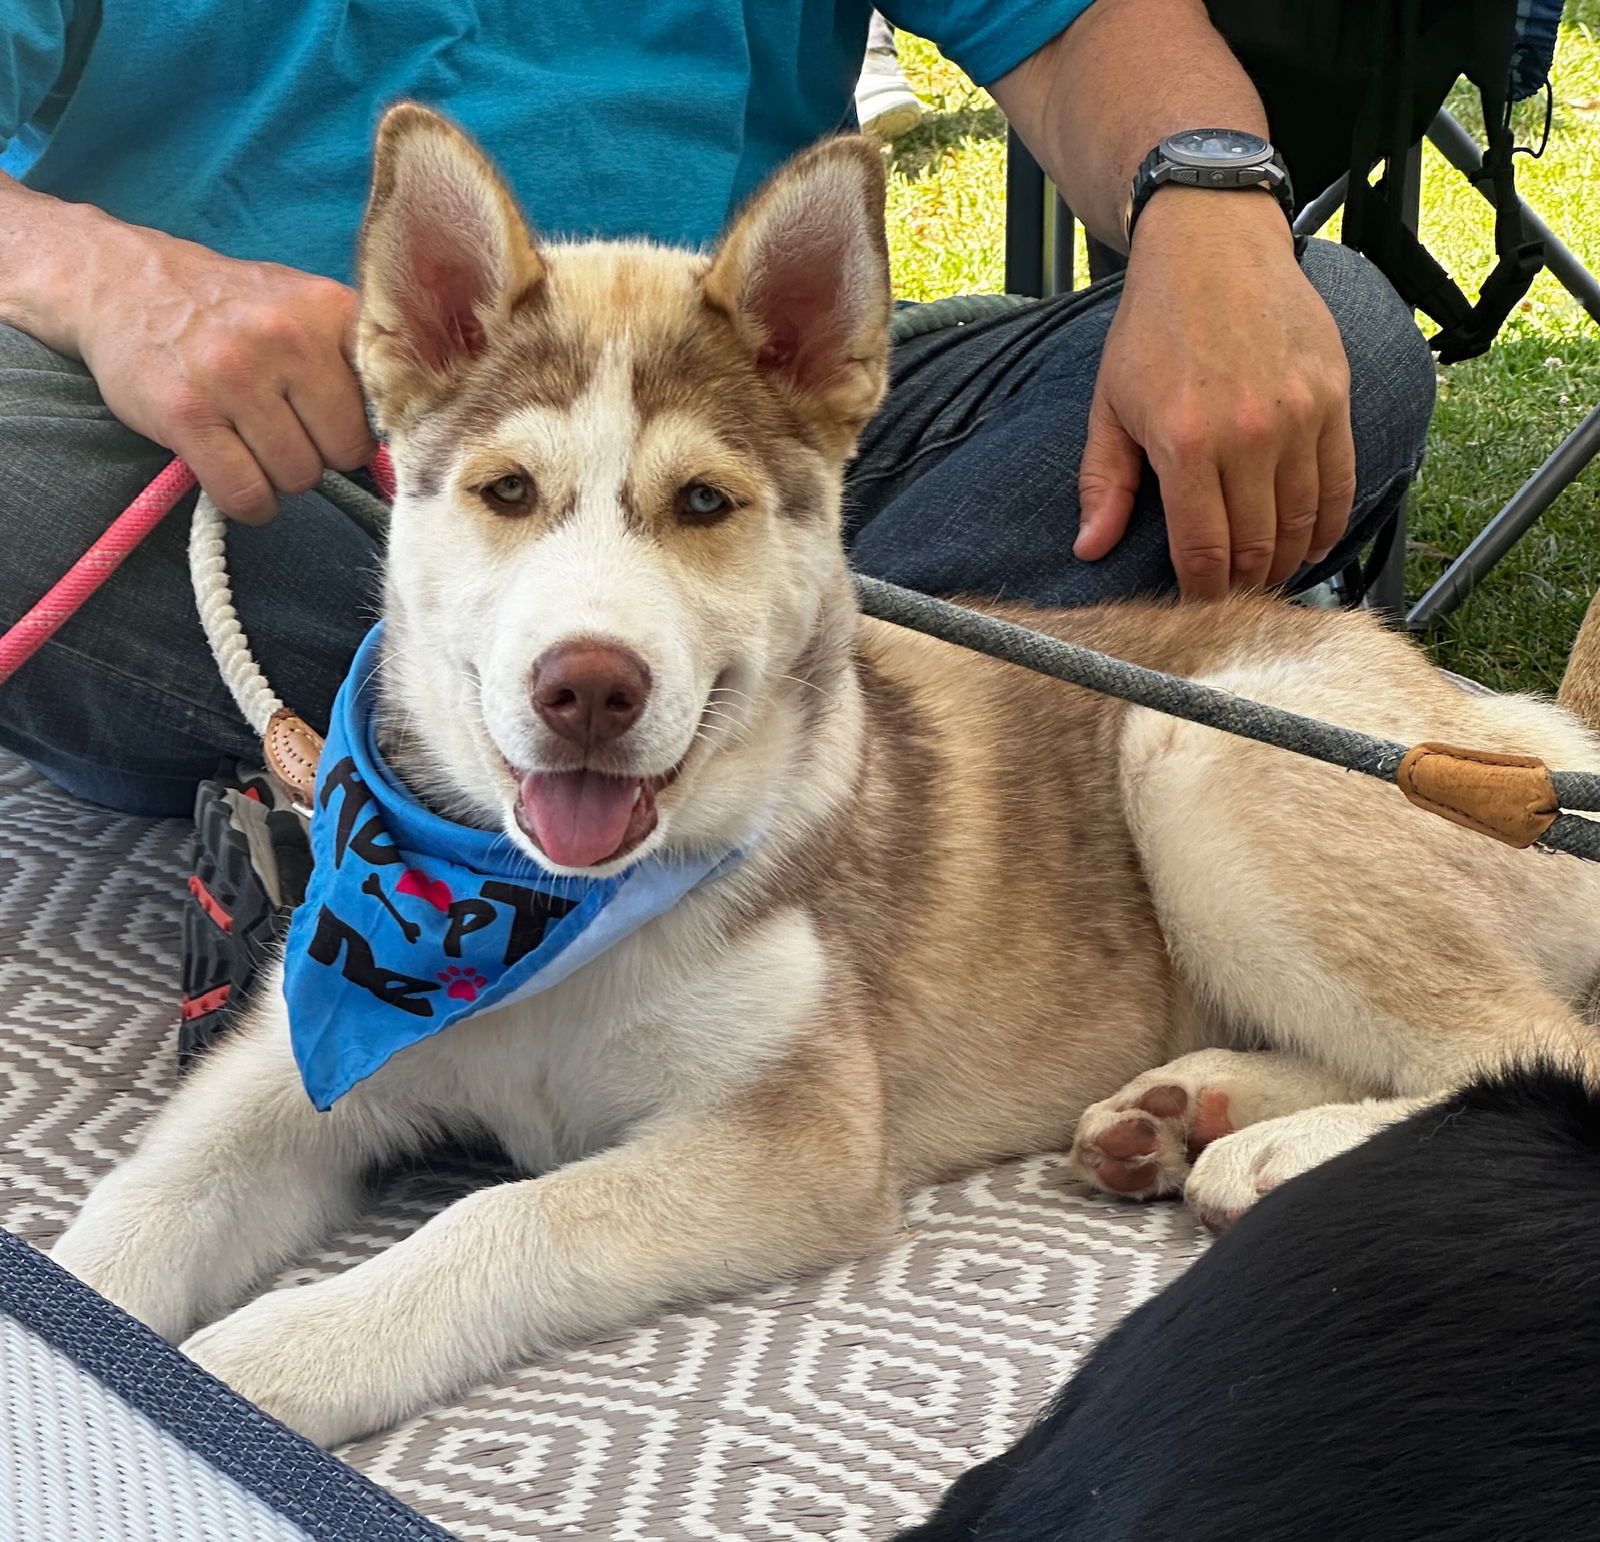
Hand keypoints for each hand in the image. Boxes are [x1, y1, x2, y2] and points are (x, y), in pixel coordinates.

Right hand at [69, 218, 374, 522]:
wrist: (128, 285)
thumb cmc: (235, 311)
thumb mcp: (307, 308)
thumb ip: (357, 361)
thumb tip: (406, 444)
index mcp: (329, 309)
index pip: (388, 402)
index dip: (370, 426)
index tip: (346, 424)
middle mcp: (285, 337)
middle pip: (346, 452)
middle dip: (323, 455)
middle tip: (289, 430)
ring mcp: (233, 375)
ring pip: (298, 477)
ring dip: (281, 476)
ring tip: (256, 441)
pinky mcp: (187, 414)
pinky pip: (246, 493)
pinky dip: (249, 502)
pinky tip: (239, 477)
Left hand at [1074, 188, 1356, 597]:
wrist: (1213, 246)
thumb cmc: (1152, 327)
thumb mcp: (1110, 406)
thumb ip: (1105, 484)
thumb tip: (1090, 550)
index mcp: (1186, 443)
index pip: (1204, 550)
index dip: (1202, 590)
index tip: (1198, 604)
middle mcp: (1249, 435)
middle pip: (1256, 545)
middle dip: (1243, 582)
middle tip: (1232, 596)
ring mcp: (1299, 416)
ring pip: (1302, 521)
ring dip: (1287, 559)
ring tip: (1269, 574)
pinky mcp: (1334, 397)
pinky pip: (1340, 481)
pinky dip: (1328, 522)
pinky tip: (1311, 542)